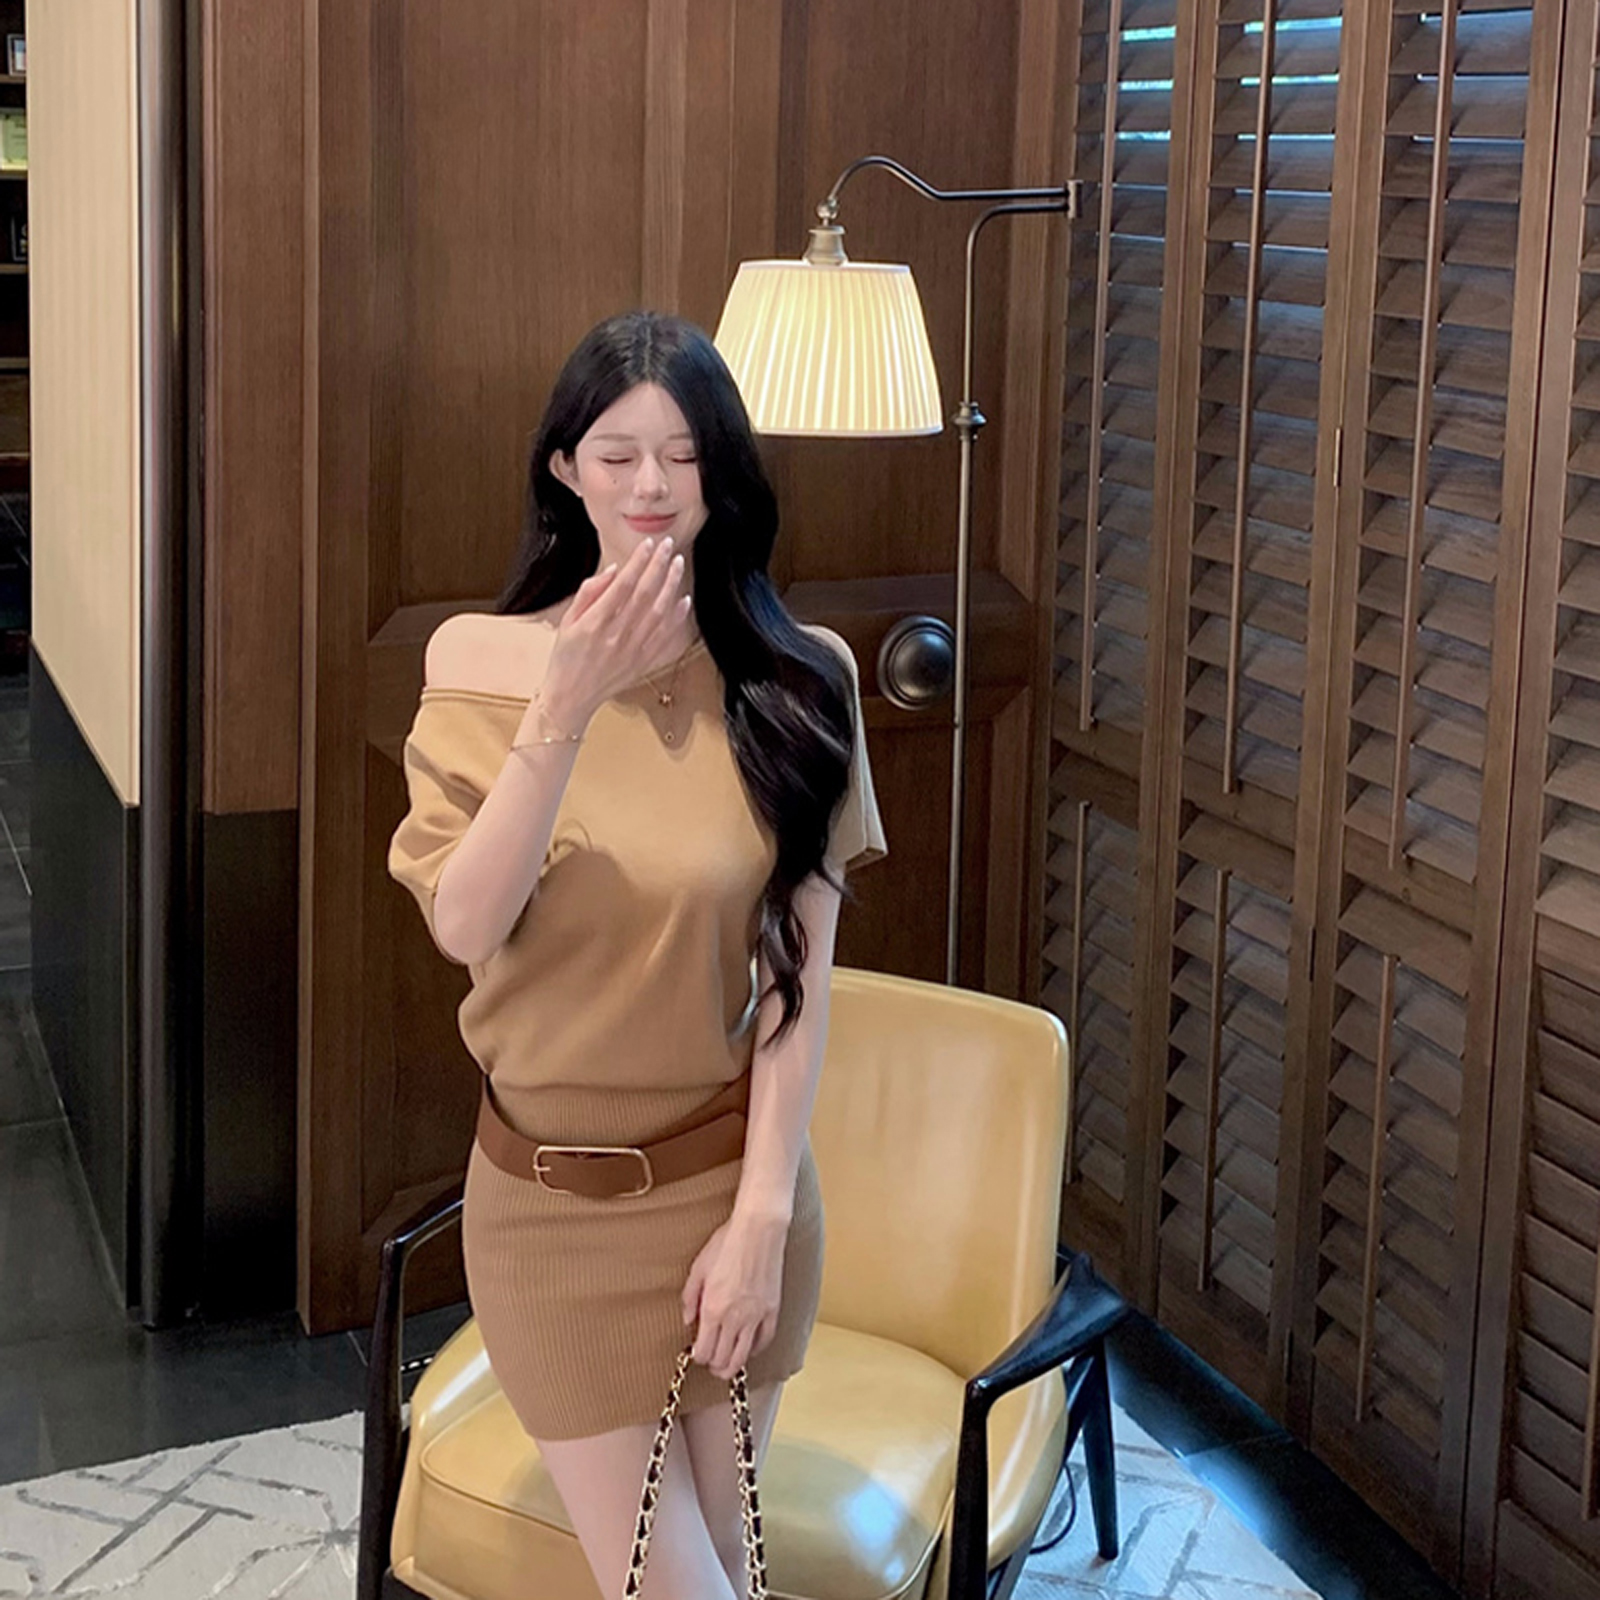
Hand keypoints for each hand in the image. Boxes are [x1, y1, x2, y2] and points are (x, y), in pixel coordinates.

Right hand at [540, 538, 694, 725]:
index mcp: (595, 623)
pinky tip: (684, 600)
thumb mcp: (566, 622)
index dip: (638, 562)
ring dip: (671, 586)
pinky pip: (665, 637)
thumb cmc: (566, 658)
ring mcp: (633, 650)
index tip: (647, 544)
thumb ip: (589, 593)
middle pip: (645, 594)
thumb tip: (613, 570)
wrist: (572, 697)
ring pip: (659, 612)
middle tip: (668, 545)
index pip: (623, 585)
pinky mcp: (643, 663)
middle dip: (658, 566)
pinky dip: (677, 618)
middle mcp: (617, 636)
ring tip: (678, 564)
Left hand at [681, 1211, 788, 1380]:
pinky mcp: (772, 1310)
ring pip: (744, 1356)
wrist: (758, 1229)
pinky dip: (756, 1349)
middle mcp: (735, 1318)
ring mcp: (756, 1316)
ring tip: (727, 1367)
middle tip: (711, 1364)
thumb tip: (687, 1321)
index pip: (704, 1351)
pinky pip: (765, 1340)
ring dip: (733, 1366)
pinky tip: (750, 1348)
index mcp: (713, 1309)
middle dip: (714, 1366)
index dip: (699, 1357)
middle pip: (723, 1359)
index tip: (697, 1353)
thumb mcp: (698, 1268)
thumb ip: (690, 1298)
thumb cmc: (726, 1243)